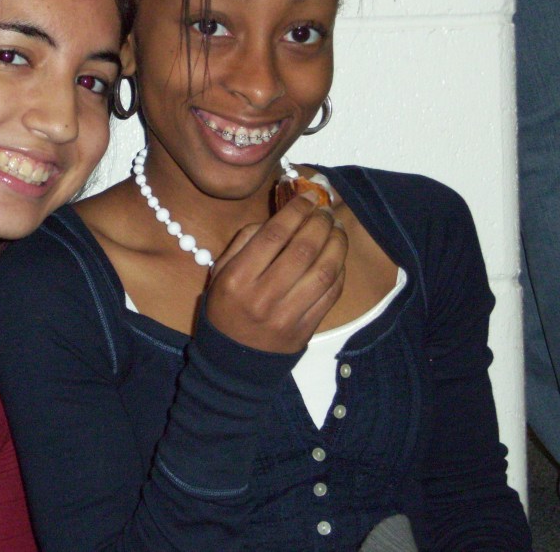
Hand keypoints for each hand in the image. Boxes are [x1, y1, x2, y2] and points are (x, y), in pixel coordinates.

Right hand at [206, 192, 346, 353]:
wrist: (234, 363)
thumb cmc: (226, 308)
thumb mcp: (220, 273)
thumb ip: (244, 241)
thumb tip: (280, 217)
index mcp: (237, 279)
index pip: (273, 236)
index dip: (295, 211)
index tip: (307, 196)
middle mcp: (263, 296)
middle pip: (303, 249)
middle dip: (319, 222)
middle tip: (325, 209)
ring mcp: (287, 315)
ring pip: (324, 270)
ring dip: (336, 243)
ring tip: (337, 228)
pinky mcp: (306, 329)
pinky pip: (331, 293)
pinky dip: (340, 269)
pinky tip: (338, 255)